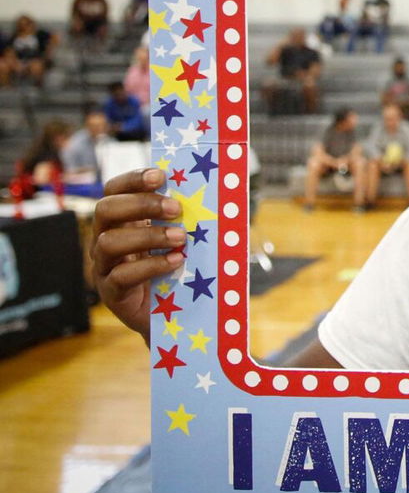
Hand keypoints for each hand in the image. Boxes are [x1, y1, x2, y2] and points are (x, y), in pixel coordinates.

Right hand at [93, 169, 184, 343]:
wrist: (175, 317)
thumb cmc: (180, 270)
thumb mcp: (182, 240)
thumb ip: (188, 220)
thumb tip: (220, 195)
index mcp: (123, 221)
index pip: (115, 190)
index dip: (133, 179)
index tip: (160, 175)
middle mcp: (106, 239)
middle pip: (105, 210)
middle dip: (141, 204)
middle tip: (176, 208)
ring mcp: (104, 267)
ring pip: (109, 242)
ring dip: (148, 236)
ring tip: (180, 237)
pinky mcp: (112, 293)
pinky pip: (121, 276)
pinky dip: (150, 266)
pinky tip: (175, 261)